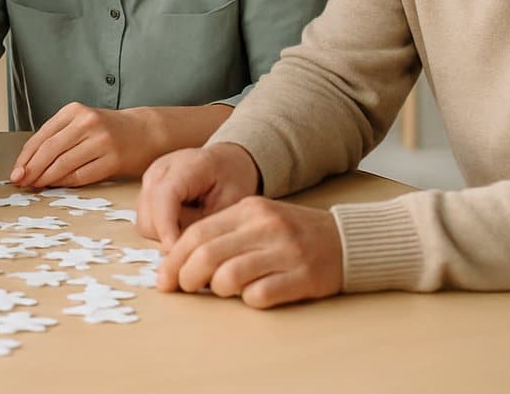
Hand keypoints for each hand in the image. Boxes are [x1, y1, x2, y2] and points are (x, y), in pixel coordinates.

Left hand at [10, 103, 154, 187]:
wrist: (144, 132)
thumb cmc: (107, 130)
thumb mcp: (81, 123)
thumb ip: (58, 138)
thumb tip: (28, 164)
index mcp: (74, 111)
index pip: (42, 136)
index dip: (26, 157)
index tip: (15, 172)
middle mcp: (87, 123)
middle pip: (50, 150)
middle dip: (31, 169)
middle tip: (20, 182)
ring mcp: (102, 141)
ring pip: (64, 164)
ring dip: (46, 178)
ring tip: (35, 186)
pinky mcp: (114, 159)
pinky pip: (82, 175)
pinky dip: (65, 182)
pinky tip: (56, 186)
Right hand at [135, 143, 260, 247]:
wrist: (227, 162)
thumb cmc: (232, 179)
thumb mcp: (229, 203)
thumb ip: (203, 225)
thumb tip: (178, 248)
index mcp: (184, 166)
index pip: (163, 197)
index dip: (166, 227)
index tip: (177, 252)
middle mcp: (158, 171)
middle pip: (148, 215)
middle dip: (167, 236)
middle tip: (195, 244)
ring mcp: (149, 181)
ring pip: (144, 222)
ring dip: (164, 235)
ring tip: (192, 230)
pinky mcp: (147, 192)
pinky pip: (147, 221)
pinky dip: (163, 231)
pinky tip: (183, 226)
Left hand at [157, 197, 342, 308]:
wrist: (346, 240)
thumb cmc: (292, 234)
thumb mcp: (258, 220)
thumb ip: (224, 234)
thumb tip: (179, 261)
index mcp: (249, 209)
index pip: (197, 233)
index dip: (174, 258)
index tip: (163, 278)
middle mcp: (266, 226)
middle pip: (207, 254)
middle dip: (186, 277)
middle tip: (184, 289)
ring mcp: (286, 251)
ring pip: (229, 276)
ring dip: (217, 289)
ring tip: (224, 290)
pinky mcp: (303, 276)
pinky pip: (259, 295)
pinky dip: (249, 299)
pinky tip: (254, 294)